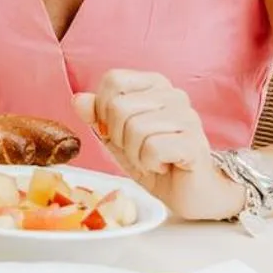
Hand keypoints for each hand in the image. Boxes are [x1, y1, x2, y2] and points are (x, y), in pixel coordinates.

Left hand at [72, 70, 244, 221]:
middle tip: (139, 150)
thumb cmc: (156, 161)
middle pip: (119, 106)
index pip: (113, 79)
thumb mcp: (118, 138)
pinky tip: (164, 166)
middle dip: (119, 137)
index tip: (118, 130)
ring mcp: (187, 117)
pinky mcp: (193, 142)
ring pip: (134, 128)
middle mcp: (174, 94)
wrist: (190, 193)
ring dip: (135, 154)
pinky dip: (150, 163)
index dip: (103, 109)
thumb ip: (98, 116)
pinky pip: (152, 148)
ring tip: (153, 160)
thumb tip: (78, 99)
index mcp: (155, 85)